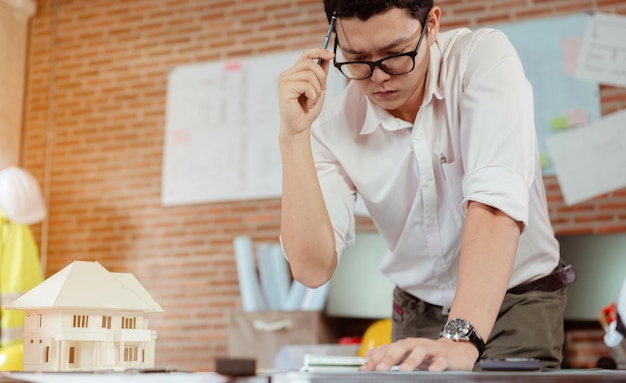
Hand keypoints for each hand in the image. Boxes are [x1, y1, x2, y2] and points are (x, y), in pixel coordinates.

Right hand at [278, 48, 334, 136]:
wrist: (299, 127)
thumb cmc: (307, 110)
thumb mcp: (318, 88)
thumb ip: (321, 73)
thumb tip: (327, 56)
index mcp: (293, 73)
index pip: (306, 54)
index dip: (319, 52)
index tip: (330, 55)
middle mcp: (286, 74)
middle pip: (310, 63)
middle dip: (321, 77)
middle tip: (320, 90)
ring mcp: (284, 81)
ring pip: (310, 75)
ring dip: (317, 90)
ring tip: (312, 99)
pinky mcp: (285, 89)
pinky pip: (307, 86)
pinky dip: (312, 96)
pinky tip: (308, 104)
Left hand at [359, 337, 478, 371]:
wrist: (456, 350)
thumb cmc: (429, 352)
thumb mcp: (407, 351)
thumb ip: (388, 351)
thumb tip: (369, 354)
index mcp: (405, 345)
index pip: (387, 350)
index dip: (375, 359)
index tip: (364, 369)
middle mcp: (416, 345)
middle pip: (401, 347)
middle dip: (390, 358)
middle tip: (380, 369)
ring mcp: (431, 350)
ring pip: (420, 352)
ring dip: (411, 360)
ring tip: (403, 370)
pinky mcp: (446, 357)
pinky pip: (441, 360)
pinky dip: (437, 365)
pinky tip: (433, 370)